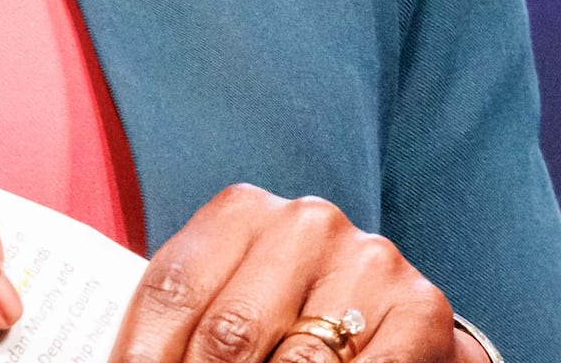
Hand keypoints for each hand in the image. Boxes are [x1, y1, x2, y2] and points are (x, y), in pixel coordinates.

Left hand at [111, 186, 459, 362]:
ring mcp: (368, 262)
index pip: (170, 293)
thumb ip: (181, 332)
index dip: (141, 358)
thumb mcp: (228, 304)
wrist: (384, 318)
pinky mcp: (419, 308)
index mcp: (242, 212)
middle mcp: (306, 224)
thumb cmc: (282, 316)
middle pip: (227, 335)